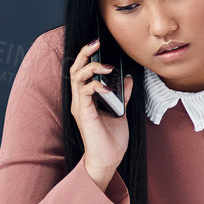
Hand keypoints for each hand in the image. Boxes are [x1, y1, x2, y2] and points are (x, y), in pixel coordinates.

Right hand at [68, 40, 132, 190]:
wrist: (108, 160)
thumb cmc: (111, 141)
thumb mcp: (120, 112)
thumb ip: (122, 95)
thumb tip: (127, 79)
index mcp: (86, 99)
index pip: (82, 72)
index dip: (88, 56)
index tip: (97, 44)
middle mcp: (80, 101)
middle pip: (76, 69)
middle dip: (85, 53)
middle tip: (95, 42)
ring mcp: (80, 106)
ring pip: (77, 76)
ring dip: (92, 67)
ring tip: (107, 66)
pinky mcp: (84, 113)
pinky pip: (85, 91)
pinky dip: (97, 85)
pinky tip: (108, 87)